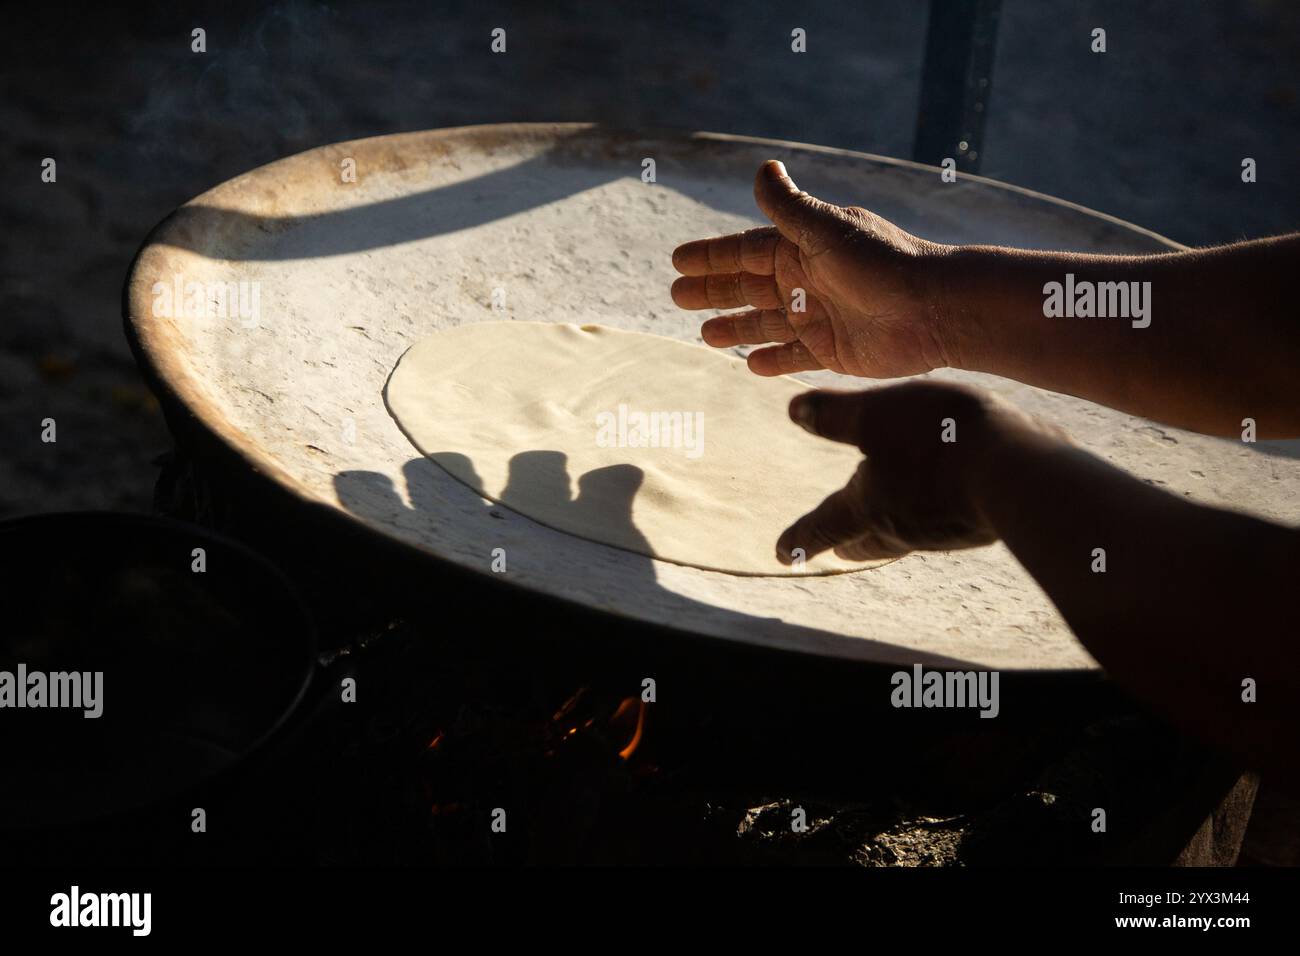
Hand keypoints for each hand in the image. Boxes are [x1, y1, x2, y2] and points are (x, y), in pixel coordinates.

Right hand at [671, 160, 951, 377]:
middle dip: (713, 291)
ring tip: (705, 336)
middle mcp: (807, 280)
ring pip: (765, 323)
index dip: (710, 256)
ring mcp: (819, 317)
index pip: (743, 251)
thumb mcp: (826, 230)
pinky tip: (750, 364)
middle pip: (748, 287)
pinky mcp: (834, 351)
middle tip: (676, 296)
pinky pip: (794, 356)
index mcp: (802, 248)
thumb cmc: (882, 264)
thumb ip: (789, 208)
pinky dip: (772, 359)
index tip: (676, 260)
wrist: (933, 310)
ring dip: (736, 328)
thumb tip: (762, 169)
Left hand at [775, 382, 1068, 562]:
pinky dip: (936, 514)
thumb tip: (795, 411)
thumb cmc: (938, 438)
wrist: (1020, 470)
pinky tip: (949, 500)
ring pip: (908, 536)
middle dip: (850, 544)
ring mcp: (945, 531)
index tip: (780, 552)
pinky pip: (947, 521)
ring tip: (889, 526)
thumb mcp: (876, 414)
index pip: (822, 526)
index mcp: (867, 505)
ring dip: (892, 532)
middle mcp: (903, 527)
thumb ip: (835, 415)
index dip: (800, 538)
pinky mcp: (981, 523)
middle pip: (867, 542)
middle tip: (838, 550)